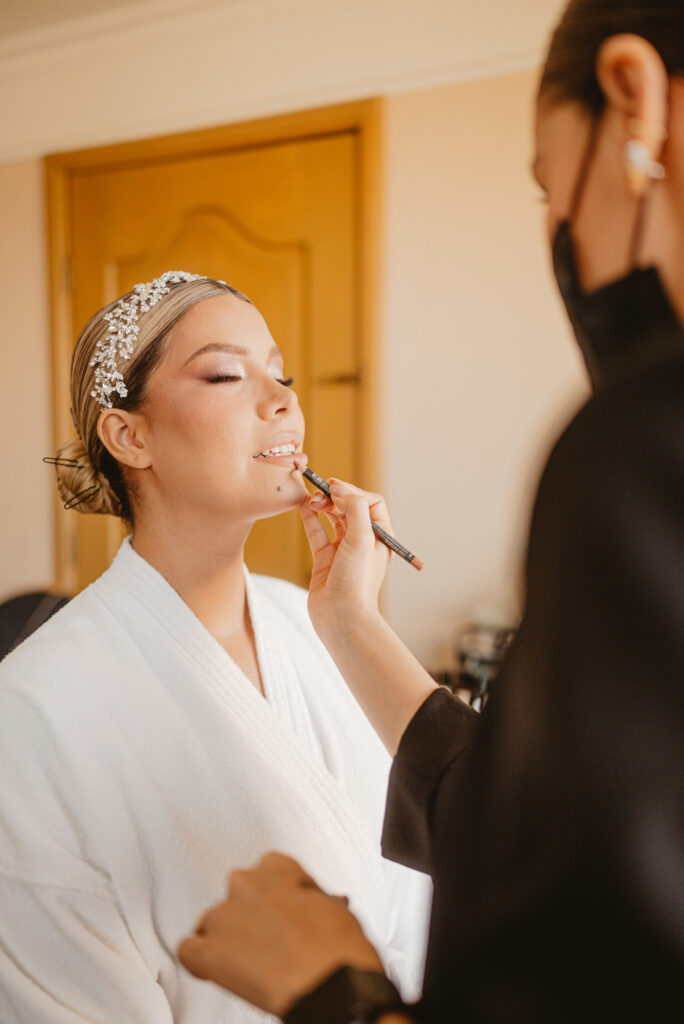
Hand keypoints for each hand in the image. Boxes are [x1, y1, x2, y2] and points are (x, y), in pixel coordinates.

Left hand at [178, 852, 383, 1016]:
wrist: (328, 984)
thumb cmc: (337, 949)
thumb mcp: (334, 908)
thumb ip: (309, 899)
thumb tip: (310, 909)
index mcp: (276, 866)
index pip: (266, 870)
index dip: (276, 896)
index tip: (286, 911)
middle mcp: (245, 882)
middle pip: (237, 894)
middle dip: (250, 915)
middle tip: (272, 940)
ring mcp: (223, 915)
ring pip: (211, 922)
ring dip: (226, 937)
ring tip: (250, 962)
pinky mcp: (210, 951)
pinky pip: (189, 951)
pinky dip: (199, 961)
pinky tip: (216, 970)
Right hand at [299, 479, 392, 638]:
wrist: (341, 617)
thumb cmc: (357, 582)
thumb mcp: (362, 538)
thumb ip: (354, 508)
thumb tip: (339, 488)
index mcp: (380, 537)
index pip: (370, 502)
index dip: (352, 492)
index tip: (335, 490)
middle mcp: (364, 542)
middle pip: (350, 507)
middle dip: (335, 496)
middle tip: (320, 492)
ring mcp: (343, 550)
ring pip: (332, 518)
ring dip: (322, 504)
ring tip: (310, 499)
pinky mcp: (324, 559)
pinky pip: (317, 532)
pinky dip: (309, 517)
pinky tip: (302, 505)